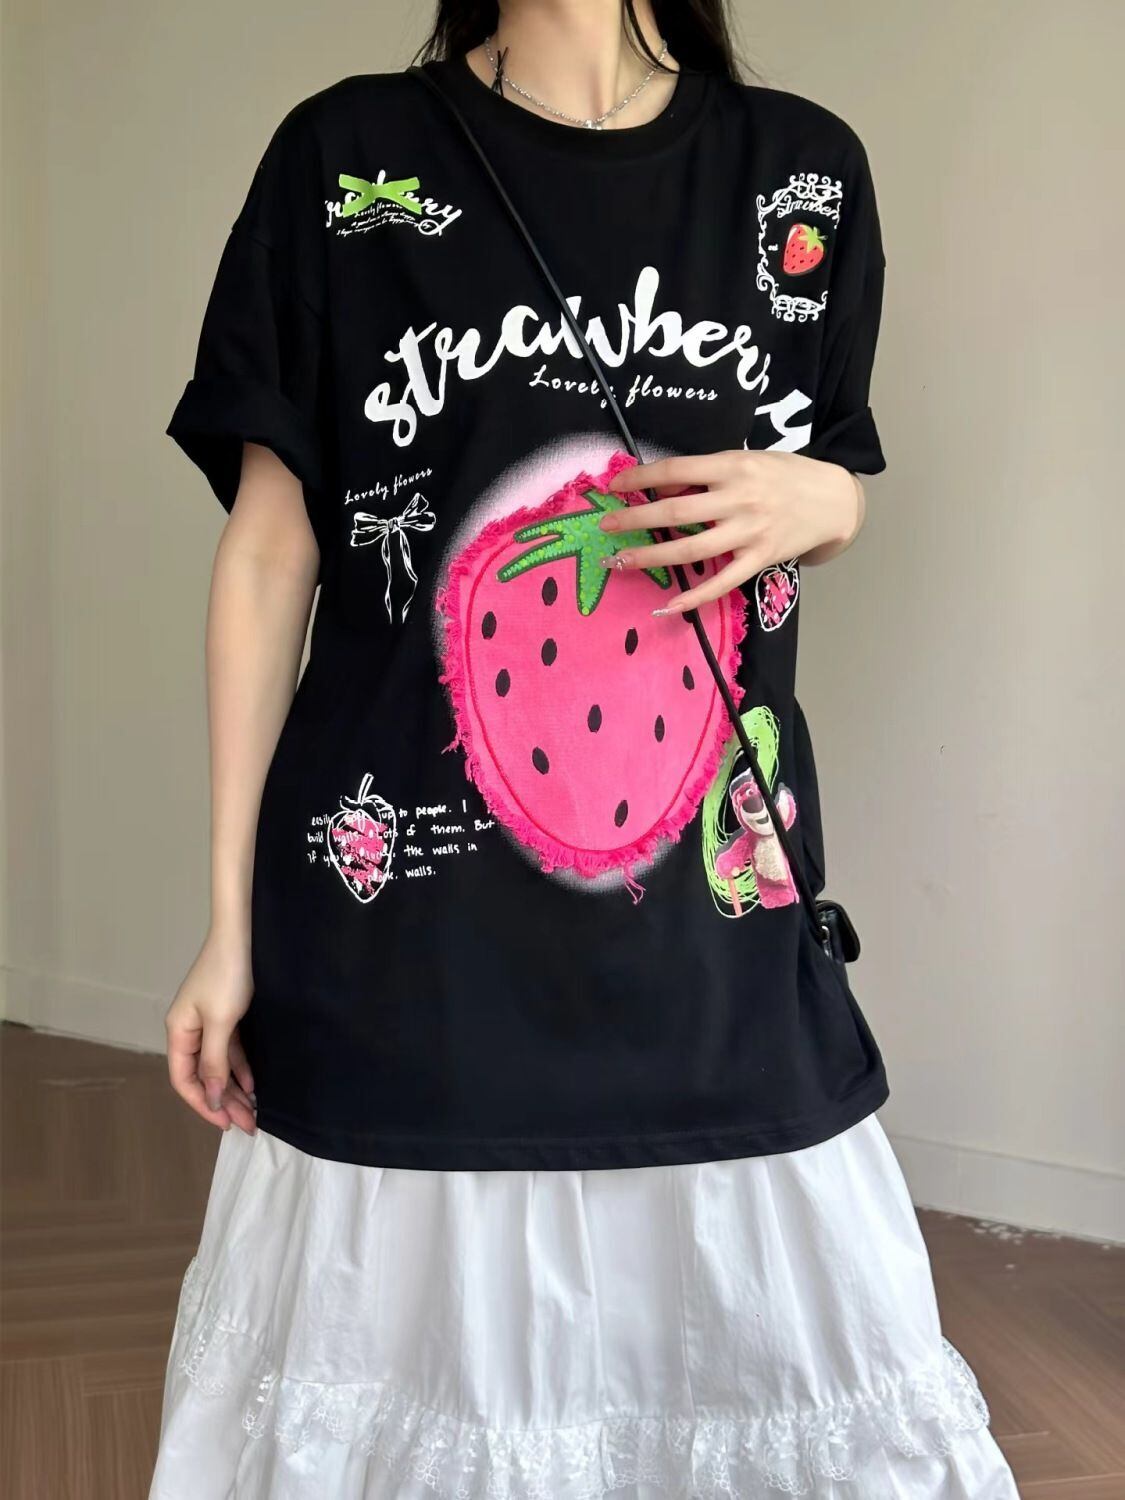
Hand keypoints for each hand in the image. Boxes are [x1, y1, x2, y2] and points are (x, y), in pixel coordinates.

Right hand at [165, 926, 256, 1133]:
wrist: (243, 933)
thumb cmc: (228, 975)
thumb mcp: (221, 1022)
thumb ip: (214, 1061)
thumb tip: (208, 1096)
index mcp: (179, 1031)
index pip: (184, 1079)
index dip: (202, 1103)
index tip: (225, 1123)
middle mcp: (190, 1029)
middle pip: (203, 1075)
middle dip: (224, 1101)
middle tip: (248, 1124)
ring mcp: (209, 1021)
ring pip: (219, 1065)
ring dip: (234, 1088)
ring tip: (254, 1111)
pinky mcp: (227, 1014)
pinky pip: (231, 1049)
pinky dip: (241, 1067)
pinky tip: (254, 1083)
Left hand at [599, 449, 862, 613]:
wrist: (832, 500)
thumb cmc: (783, 475)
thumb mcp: (745, 460)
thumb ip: (705, 473)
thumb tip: (660, 487)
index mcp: (732, 465)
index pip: (675, 469)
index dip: (640, 479)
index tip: (614, 488)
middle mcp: (739, 498)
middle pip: (677, 511)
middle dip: (636, 519)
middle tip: (606, 527)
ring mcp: (750, 531)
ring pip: (692, 548)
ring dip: (652, 556)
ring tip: (621, 561)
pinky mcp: (760, 559)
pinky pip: (722, 582)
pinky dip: (695, 596)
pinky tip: (669, 605)